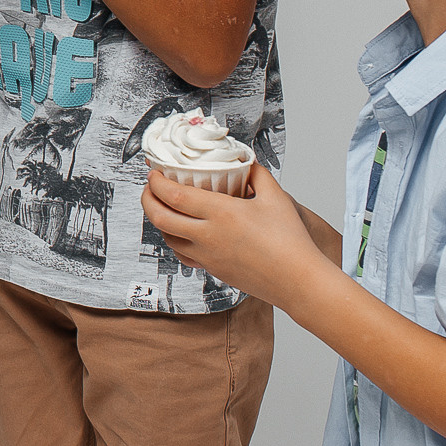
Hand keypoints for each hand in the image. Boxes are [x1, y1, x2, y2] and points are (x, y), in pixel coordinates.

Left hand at [140, 166, 331, 308]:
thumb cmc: (290, 242)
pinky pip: (182, 254)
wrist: (298, 281)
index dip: (156, 182)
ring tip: (163, 207)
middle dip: (147, 199)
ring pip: (167, 238)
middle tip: (149, 188)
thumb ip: (257, 175)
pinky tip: (182, 233)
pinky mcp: (212, 269)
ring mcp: (208, 256)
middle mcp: (208, 236)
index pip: (174, 195)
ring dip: (159, 221)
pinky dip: (174, 241)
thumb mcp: (275, 198)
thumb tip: (246, 164)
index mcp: (221, 213)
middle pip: (160, 217)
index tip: (154, 173)